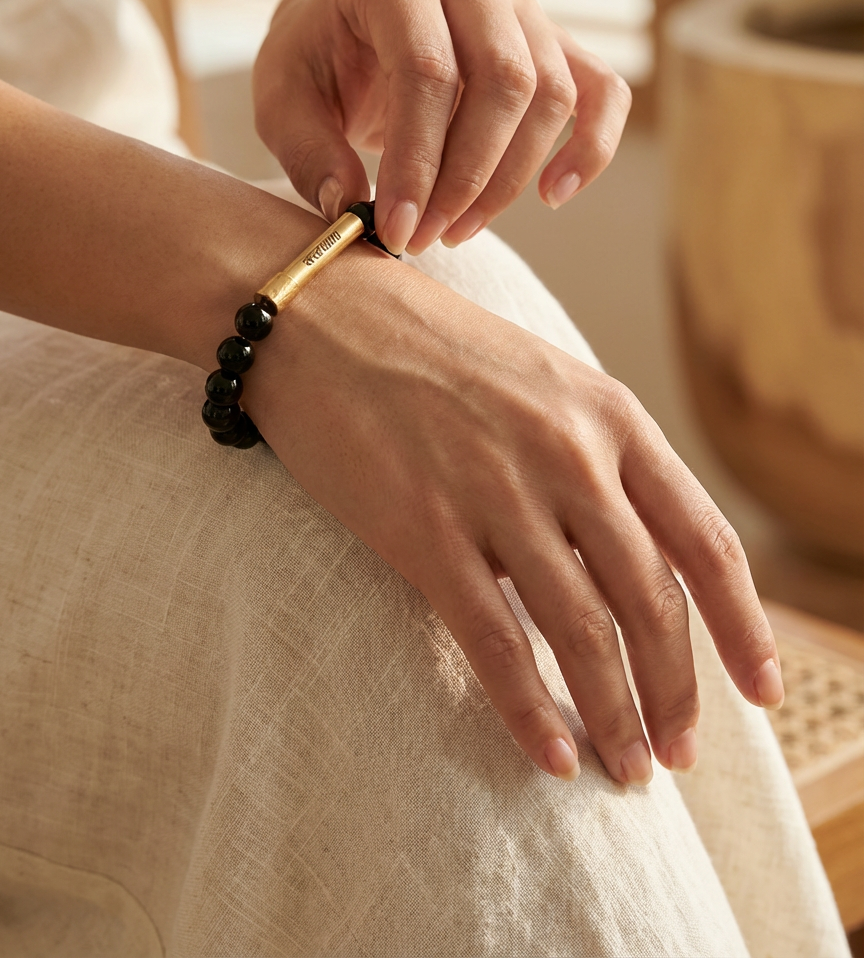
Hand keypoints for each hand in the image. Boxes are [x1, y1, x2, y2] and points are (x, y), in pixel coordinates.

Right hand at [242, 241, 783, 783]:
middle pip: (651, 601)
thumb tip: (637, 554)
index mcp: (610, 416)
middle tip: (680, 753)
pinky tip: (549, 755)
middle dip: (676, 691)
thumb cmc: (432, 348)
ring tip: (625, 768)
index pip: (704, 541)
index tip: (762, 689)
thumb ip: (599, 455)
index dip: (743, 627)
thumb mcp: (545, 380)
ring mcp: (495, 492)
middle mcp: (567, 455)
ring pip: (582, 632)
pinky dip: (529, 708)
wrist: (322, 317)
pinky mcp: (423, 529)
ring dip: (614, 716)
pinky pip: (493, 639)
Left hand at [253, 0, 631, 254]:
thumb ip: (308, 152)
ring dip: (510, 178)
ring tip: (457, 227)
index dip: (417, 161)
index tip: (397, 229)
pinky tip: (553, 195)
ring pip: (550, 95)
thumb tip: (350, 209)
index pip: (427, 70)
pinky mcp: (553, 41)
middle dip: (467, 178)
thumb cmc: (318, 52)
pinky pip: (602, 92)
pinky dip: (590, 148)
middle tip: (425, 236)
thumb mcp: (281, 95)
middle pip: (504, 81)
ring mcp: (521, 4)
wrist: (357, 7)